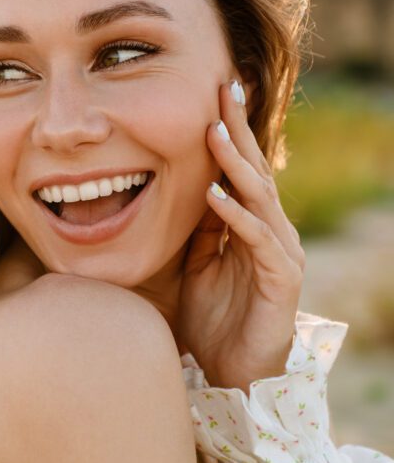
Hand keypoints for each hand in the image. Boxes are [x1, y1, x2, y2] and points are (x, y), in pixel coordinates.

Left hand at [177, 78, 304, 394]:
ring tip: (214, 132)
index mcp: (248, 224)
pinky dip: (235, 216)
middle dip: (237, 129)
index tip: (211, 93)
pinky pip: (256, 240)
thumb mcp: (195, 265)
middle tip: (224, 88)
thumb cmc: (213, 318)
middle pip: (253, 170)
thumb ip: (196, 229)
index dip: (226, 132)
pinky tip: (215, 195)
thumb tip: (182, 190)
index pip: (237, 168)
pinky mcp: (280, 279)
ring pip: (258, 198)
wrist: (234, 373)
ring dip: (235, 164)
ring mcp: (278, 252)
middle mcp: (269, 231)